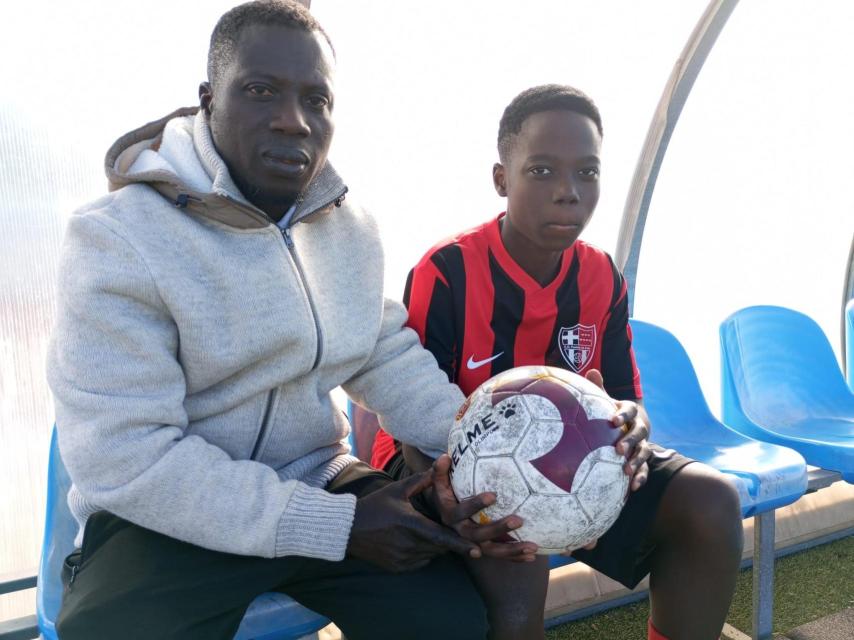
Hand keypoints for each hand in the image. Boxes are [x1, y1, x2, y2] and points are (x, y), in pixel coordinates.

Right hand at [348, 470, 480, 572]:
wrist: (349, 529)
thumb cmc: (376, 506)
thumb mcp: (398, 490)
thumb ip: (422, 479)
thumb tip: (442, 462)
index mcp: (411, 524)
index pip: (442, 538)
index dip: (461, 545)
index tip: (478, 552)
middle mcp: (409, 544)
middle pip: (440, 546)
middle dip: (446, 538)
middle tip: (445, 527)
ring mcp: (403, 559)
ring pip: (431, 554)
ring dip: (433, 545)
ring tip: (421, 530)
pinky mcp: (398, 568)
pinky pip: (419, 562)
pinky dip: (421, 553)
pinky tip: (410, 540)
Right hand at [428, 454, 538, 561]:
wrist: (435, 522)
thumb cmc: (443, 497)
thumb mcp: (437, 485)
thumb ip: (439, 472)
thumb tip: (445, 456)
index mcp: (449, 516)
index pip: (462, 511)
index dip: (476, 505)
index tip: (493, 496)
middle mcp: (460, 532)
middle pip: (479, 535)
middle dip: (499, 529)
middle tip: (519, 520)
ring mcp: (471, 543)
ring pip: (491, 550)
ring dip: (512, 550)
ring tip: (532, 547)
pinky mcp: (481, 549)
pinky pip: (498, 555)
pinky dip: (514, 557)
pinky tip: (532, 556)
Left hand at [584, 369, 651, 491]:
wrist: (627, 425)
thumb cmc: (611, 412)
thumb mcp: (605, 400)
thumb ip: (599, 389)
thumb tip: (592, 370)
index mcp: (630, 411)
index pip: (629, 410)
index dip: (623, 415)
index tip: (613, 421)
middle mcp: (639, 427)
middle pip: (639, 433)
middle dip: (630, 441)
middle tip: (618, 449)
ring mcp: (643, 443)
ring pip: (644, 452)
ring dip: (636, 461)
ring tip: (626, 470)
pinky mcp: (642, 459)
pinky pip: (645, 469)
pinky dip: (640, 477)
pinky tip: (633, 486)